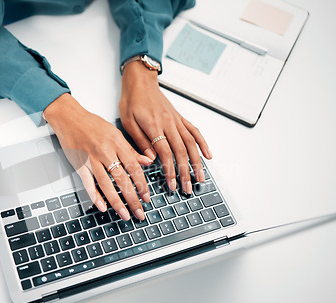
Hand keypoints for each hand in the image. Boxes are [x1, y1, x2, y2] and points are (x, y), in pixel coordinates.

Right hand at [44, 93, 152, 220]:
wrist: (69, 116)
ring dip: (117, 202)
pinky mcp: (78, 164)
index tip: (147, 197)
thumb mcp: (115, 133)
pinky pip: (87, 183)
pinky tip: (102, 206)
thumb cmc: (92, 124)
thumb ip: (131, 149)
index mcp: (117, 142)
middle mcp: (105, 151)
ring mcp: (91, 158)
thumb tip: (147, 161)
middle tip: (139, 212)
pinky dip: (94, 196)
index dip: (142, 184)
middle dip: (133, 198)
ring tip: (124, 214)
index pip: (134, 167)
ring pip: (106, 184)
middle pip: (122, 179)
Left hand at [120, 61, 211, 194]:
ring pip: (191, 143)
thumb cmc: (131, 100)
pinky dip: (203, 143)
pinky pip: (194, 131)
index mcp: (154, 126)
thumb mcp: (127, 121)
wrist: (140, 81)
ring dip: (197, 162)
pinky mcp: (180, 118)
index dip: (170, 170)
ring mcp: (176, 120)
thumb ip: (140, 141)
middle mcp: (169, 123)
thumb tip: (151, 159)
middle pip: (181, 151)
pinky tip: (208, 155)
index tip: (172, 184)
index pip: (165, 153)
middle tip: (187, 188)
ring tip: (200, 178)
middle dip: (186, 172)